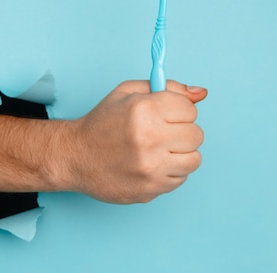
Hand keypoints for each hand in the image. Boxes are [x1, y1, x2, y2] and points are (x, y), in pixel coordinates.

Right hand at [63, 80, 207, 203]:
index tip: (166, 114)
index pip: (190, 109)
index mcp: (144, 110)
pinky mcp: (150, 188)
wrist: (75, 156)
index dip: (179, 110)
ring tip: (160, 149)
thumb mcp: (128, 92)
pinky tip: (152, 164)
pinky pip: (181, 178)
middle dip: (182, 131)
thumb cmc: (102, 122)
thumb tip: (201, 93)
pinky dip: (170, 171)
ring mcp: (151, 167)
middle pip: (196, 134)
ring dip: (181, 153)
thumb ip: (168, 88)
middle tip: (163, 132)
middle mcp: (149, 139)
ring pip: (194, 159)